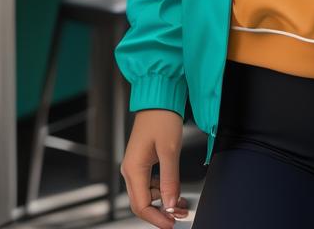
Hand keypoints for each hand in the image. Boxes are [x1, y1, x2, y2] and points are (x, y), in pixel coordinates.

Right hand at [120, 109, 189, 225]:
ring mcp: (136, 165)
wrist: (159, 97)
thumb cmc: (162, 118)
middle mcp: (131, 170)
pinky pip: (149, 182)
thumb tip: (171, 204)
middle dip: (161, 212)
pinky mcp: (143, 160)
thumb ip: (170, 179)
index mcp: (133, 169)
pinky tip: (175, 190)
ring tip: (182, 204)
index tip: (172, 223)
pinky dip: (162, 189)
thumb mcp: (170, 150)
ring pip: (146, 193)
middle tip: (180, 216)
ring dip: (162, 201)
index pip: (140, 205)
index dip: (156, 218)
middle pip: (141, 202)